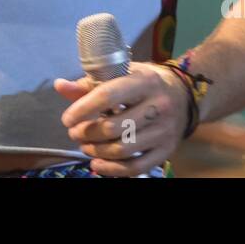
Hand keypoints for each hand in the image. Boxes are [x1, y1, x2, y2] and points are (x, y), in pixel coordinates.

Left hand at [54, 62, 190, 175]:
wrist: (185, 95)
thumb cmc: (145, 82)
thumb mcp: (122, 74)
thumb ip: (90, 82)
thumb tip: (59, 86)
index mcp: (144, 81)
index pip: (108, 96)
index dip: (83, 109)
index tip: (67, 119)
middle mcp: (158, 105)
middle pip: (113, 127)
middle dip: (87, 133)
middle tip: (74, 133)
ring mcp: (164, 131)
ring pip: (123, 150)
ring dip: (96, 151)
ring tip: (85, 146)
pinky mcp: (167, 150)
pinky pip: (136, 168)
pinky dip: (112, 170)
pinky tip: (97, 164)